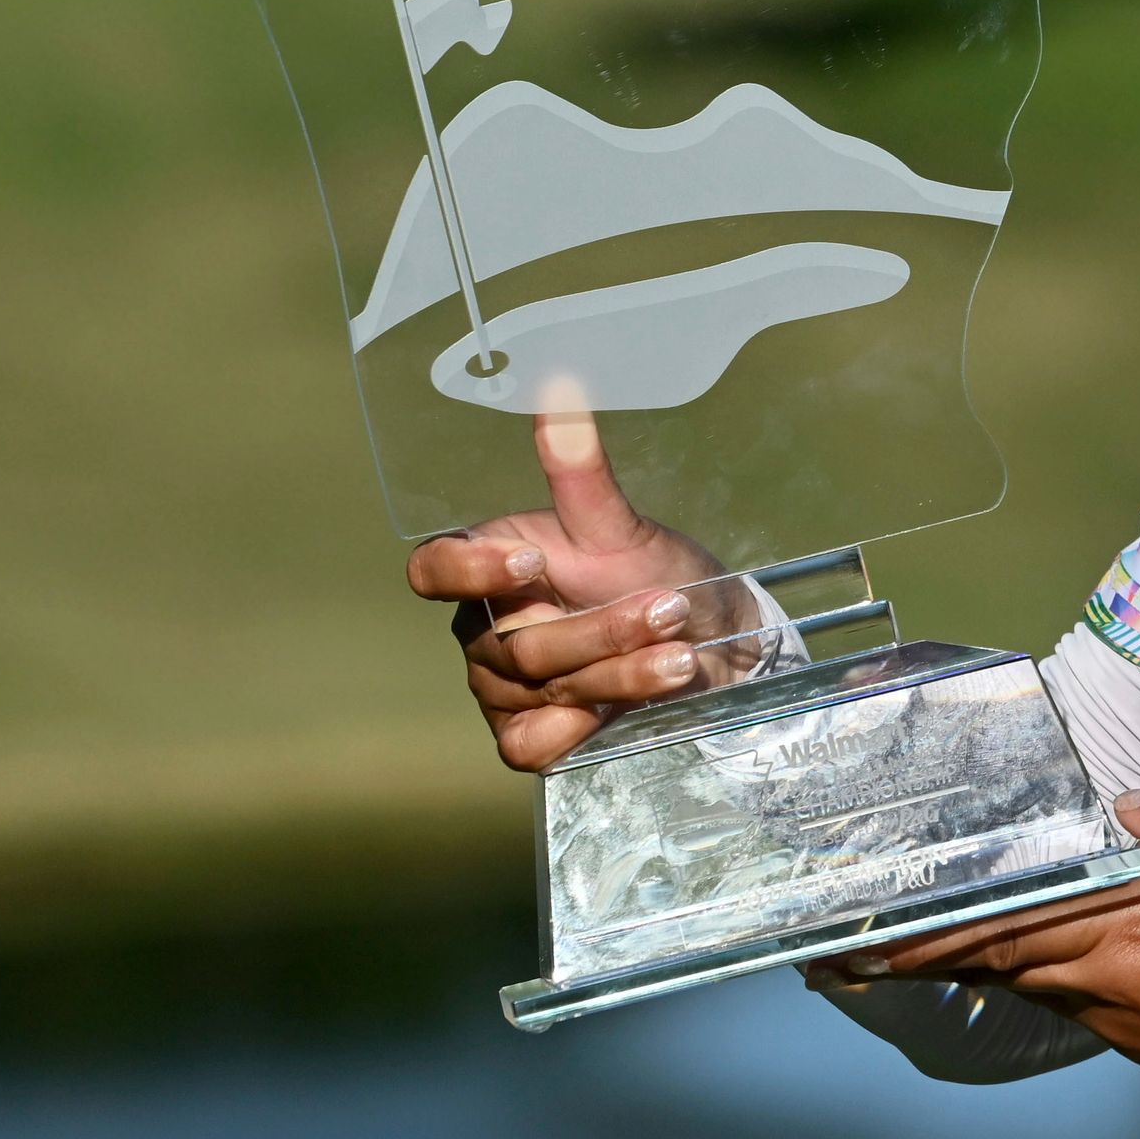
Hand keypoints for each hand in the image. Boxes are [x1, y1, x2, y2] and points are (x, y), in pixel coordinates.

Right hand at [405, 411, 732, 772]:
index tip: (535, 561)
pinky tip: (622, 715)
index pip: (432, 569)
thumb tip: (560, 395)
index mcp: (488, 566)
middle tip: (668, 607)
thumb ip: (582, 474)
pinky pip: (528, 743)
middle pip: (510, 641)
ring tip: (680, 656)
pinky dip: (576, 729)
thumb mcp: (625, 526)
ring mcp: (500, 687)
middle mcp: (483, 629)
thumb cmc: (654, 573)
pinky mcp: (527, 734)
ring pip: (536, 689)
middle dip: (600, 629)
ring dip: (616, 674)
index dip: (469, 570)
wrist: (707, 645)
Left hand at [806, 788, 1139, 1113]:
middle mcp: (1102, 979)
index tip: (863, 935)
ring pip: (1029, 981)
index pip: (1003, 923)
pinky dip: (1031, 977)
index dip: (928, 929)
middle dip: (924, 953)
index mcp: (1122, 926)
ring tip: (918, 949)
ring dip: (972, 963)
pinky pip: (1071, 998)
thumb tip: (1119, 809)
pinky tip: (1026, 962)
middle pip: (997, 959)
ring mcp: (1119, 1019)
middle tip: (857, 949)